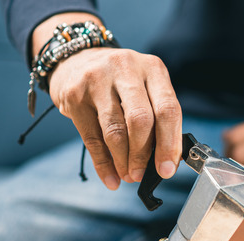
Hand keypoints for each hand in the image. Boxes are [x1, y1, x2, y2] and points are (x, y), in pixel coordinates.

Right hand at [34, 14, 181, 189]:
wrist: (76, 58)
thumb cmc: (121, 81)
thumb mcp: (145, 87)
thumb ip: (158, 117)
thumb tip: (168, 161)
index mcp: (152, 68)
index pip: (168, 109)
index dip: (169, 144)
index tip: (167, 169)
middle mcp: (126, 69)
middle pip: (141, 120)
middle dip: (143, 155)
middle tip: (142, 175)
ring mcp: (97, 80)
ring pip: (115, 132)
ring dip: (124, 162)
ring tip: (128, 175)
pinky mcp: (74, 96)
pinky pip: (92, 139)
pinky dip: (103, 164)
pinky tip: (111, 179)